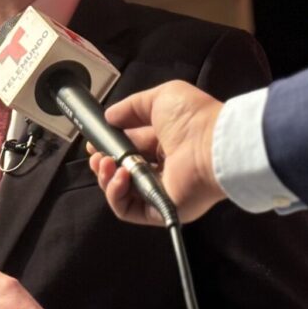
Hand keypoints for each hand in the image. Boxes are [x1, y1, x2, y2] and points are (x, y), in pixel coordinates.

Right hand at [89, 80, 227, 225]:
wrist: (213, 145)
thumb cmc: (193, 118)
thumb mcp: (160, 98)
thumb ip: (131, 106)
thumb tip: (110, 116)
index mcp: (164, 142)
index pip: (130, 146)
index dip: (110, 145)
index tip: (94, 140)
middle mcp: (162, 167)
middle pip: (122, 170)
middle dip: (103, 163)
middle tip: (96, 154)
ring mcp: (161, 190)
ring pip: (122, 192)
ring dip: (106, 178)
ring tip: (105, 163)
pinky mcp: (160, 209)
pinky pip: (129, 210)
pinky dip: (116, 194)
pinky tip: (119, 176)